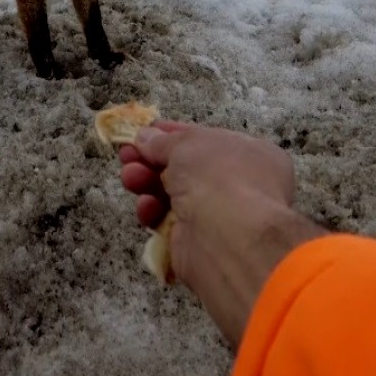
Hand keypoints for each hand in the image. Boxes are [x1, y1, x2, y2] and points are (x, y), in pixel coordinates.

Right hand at [119, 121, 324, 345]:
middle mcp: (237, 185)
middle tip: (126, 155)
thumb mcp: (188, 144)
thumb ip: (163, 141)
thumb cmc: (219, 178)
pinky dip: (153, 212)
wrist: (230, 239)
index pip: (206, 141)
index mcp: (250, 155)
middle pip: (184, 169)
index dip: (173, 135)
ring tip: (130, 178)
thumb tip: (145, 137)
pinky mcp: (195, 242)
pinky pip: (167, 222)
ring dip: (146, 183)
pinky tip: (146, 207)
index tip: (144, 132)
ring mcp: (217, 216)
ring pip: (172, 195)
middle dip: (151, 160)